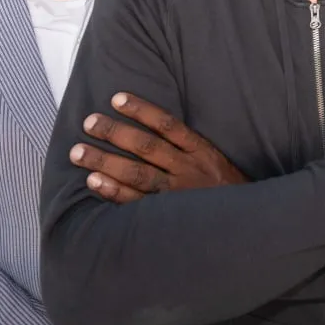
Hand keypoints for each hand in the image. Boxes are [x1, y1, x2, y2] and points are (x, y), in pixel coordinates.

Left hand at [70, 92, 248, 202]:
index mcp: (202, 153)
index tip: (116, 99)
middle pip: (146, 147)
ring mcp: (178, 195)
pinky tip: (94, 181)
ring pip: (137, 173)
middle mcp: (189, 171)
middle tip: (89, 122)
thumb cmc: (228, 192)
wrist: (246, 226)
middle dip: (115, 133)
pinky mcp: (168, 216)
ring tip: (78, 151)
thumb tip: (154, 127)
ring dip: (105, 161)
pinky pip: (136, 202)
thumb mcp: (217, 163)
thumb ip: (190, 149)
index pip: (168, 125)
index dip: (142, 110)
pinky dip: (114, 191)